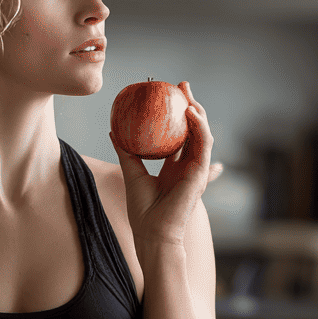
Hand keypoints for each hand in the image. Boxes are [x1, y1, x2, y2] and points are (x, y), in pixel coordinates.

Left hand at [109, 81, 222, 252]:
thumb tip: (114, 131)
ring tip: (187, 94)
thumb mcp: (132, 174)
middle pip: (193, 130)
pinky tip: (190, 113)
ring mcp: (196, 169)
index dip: (177, 115)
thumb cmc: (142, 210)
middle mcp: (187, 165)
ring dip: (197, 111)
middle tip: (180, 86)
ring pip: (202, 134)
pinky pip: (203, 144)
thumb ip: (126, 152)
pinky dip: (199, 127)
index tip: (168, 96)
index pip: (179, 135)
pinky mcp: (200, 173)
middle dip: (190, 106)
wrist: (152, 232)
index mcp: (174, 166)